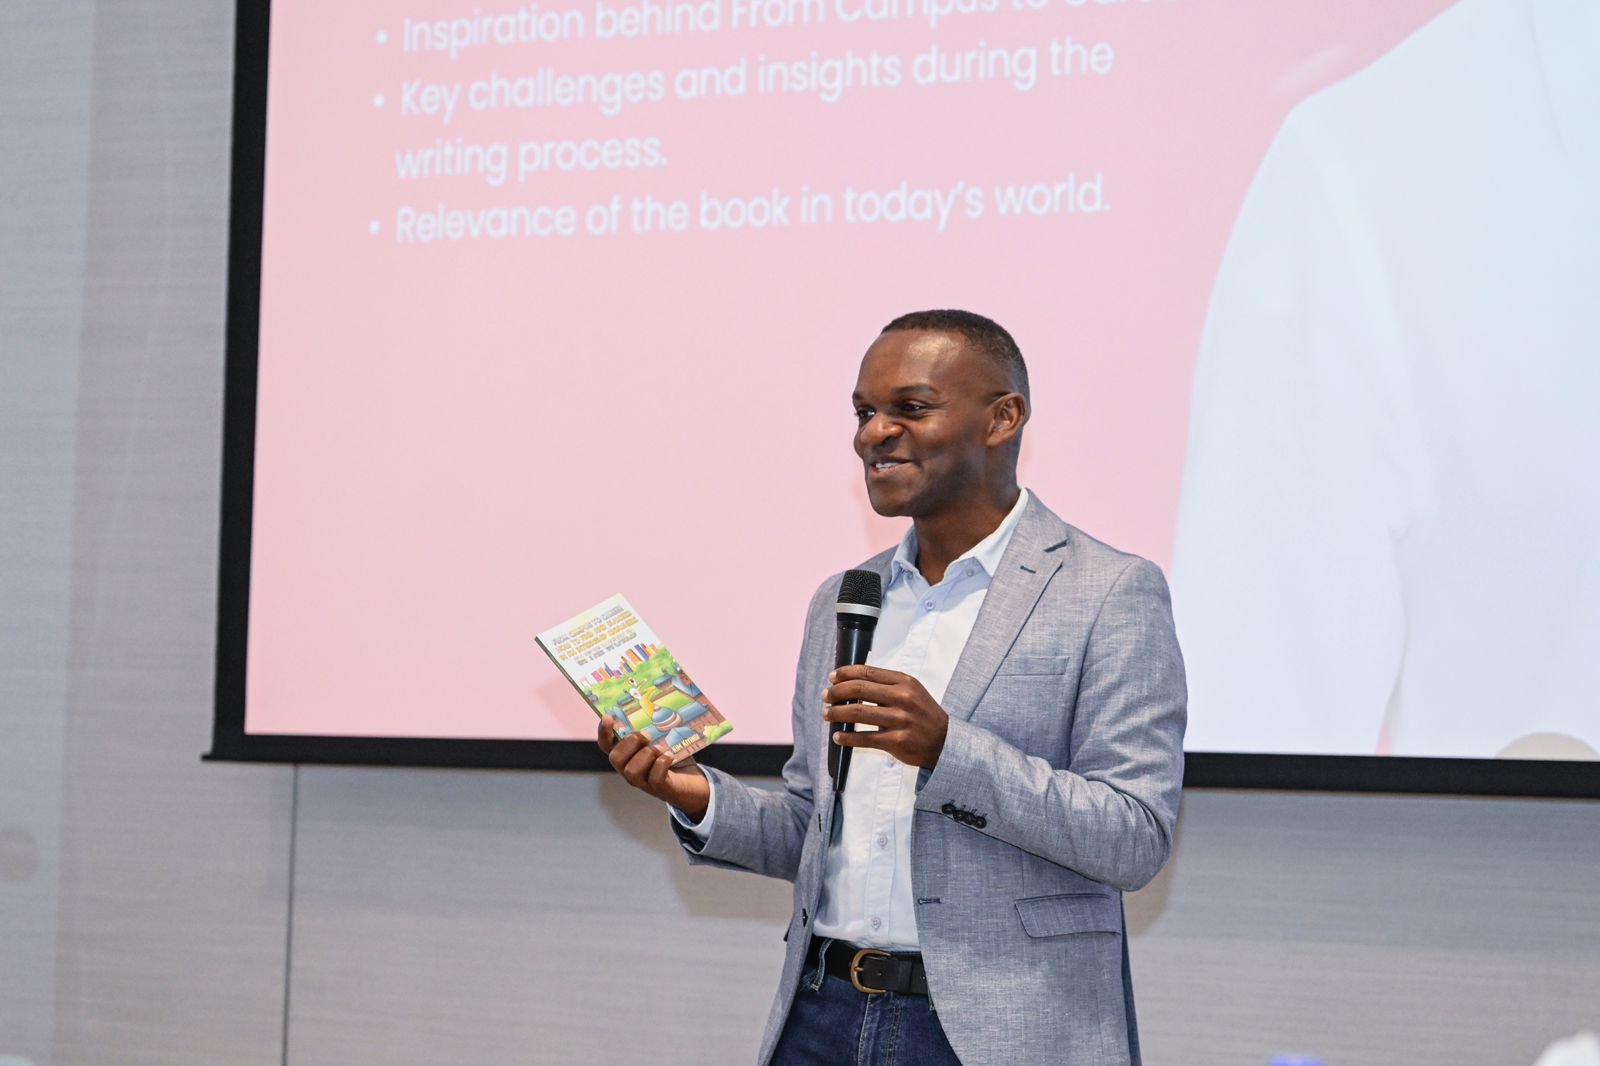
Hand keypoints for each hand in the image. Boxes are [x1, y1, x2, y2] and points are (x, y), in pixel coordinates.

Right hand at [596, 717, 710, 820]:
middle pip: (615, 758)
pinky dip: (661, 764)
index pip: (606, 745)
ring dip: (646, 754)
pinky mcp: (661, 789)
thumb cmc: (675, 757)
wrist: (694, 784)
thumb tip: (655, 703)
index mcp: (628, 756)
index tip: (608, 717)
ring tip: (660, 748)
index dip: (603, 732)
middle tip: (647, 735)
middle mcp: (630, 771)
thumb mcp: (663, 739)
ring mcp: (644, 782)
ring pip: (632, 771)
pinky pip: (654, 778)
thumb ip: (655, 726)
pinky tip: (670, 756)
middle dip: (630, 742)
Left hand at [823, 665, 948, 769]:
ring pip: (858, 713)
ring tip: (827, 714)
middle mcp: (902, 698)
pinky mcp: (896, 741)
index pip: (867, 672)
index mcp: (904, 682)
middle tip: (825, 696)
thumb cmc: (923, 714)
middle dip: (836, 692)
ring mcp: (900, 720)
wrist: (945, 742)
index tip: (832, 677)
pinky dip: (846, 737)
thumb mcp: (912, 691)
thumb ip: (886, 684)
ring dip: (836, 713)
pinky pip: (864, 738)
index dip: (845, 673)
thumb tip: (852, 681)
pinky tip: (838, 736)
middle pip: (859, 690)